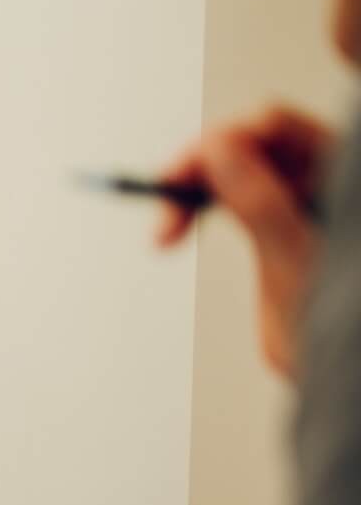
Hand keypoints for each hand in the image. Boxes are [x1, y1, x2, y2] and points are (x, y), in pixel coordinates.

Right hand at [156, 106, 331, 379]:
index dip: (214, 148)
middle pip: (247, 142)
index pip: (268, 128)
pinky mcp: (286, 220)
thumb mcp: (297, 264)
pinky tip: (184, 221)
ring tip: (167, 229)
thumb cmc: (344, 329)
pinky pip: (240, 192)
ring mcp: (306, 196)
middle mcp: (327, 175)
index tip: (171, 186)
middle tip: (164, 222)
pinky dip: (206, 204)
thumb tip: (218, 149)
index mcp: (343, 173)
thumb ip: (260, 202)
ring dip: (195, 189)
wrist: (355, 377)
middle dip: (196, 170)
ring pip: (238, 166)